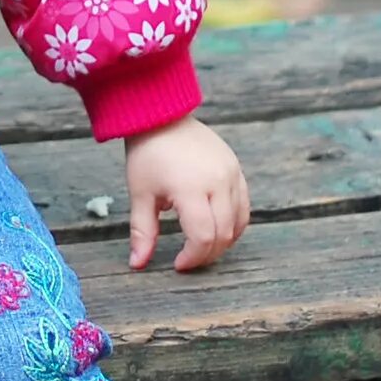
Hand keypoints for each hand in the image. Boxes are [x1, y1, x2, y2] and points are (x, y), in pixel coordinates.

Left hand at [123, 117, 248, 272]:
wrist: (162, 116)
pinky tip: (217, 228)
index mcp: (190, 188)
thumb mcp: (141, 194)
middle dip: (207, 254)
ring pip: (238, 223)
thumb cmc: (147, 154)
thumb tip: (137, 264)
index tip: (178, 263)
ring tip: (202, 245)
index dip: (192, 258)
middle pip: (223, 234)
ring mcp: (231, 173)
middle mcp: (217, 181)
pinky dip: (234, 223)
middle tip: (189, 258)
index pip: (202, 237)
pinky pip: (243, 206)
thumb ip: (142, 231)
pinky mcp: (236, 169)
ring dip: (223, 241)